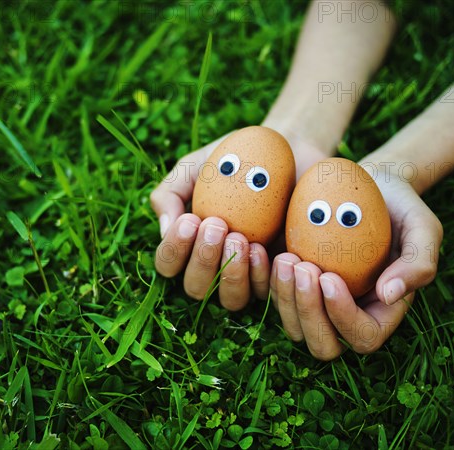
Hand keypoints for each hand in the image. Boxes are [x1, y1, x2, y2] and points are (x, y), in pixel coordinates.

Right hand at [151, 131, 330, 310]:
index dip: (174, 251)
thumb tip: (166, 229)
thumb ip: (171, 192)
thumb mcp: (195, 167)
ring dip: (230, 273)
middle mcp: (214, 265)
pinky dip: (259, 274)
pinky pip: (264, 291)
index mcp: (189, 243)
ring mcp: (247, 273)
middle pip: (196, 289)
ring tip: (239, 237)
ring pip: (230, 299)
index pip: (168, 264)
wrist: (286, 150)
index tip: (190, 220)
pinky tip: (260, 247)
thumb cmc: (233, 158)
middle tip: (217, 224)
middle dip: (203, 260)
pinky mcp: (278, 273)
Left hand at [269, 171, 442, 359]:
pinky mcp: (294, 284)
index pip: (363, 336)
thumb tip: (388, 296)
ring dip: (285, 297)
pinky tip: (263, 251)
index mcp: (381, 312)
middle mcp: (347, 315)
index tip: (330, 277)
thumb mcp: (423, 227)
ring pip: (294, 327)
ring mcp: (317, 303)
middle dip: (308, 312)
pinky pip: (273, 299)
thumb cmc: (401, 205)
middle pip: (323, 345)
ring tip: (287, 258)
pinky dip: (264, 281)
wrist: (371, 185)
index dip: (343, 316)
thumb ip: (418, 264)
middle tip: (304, 268)